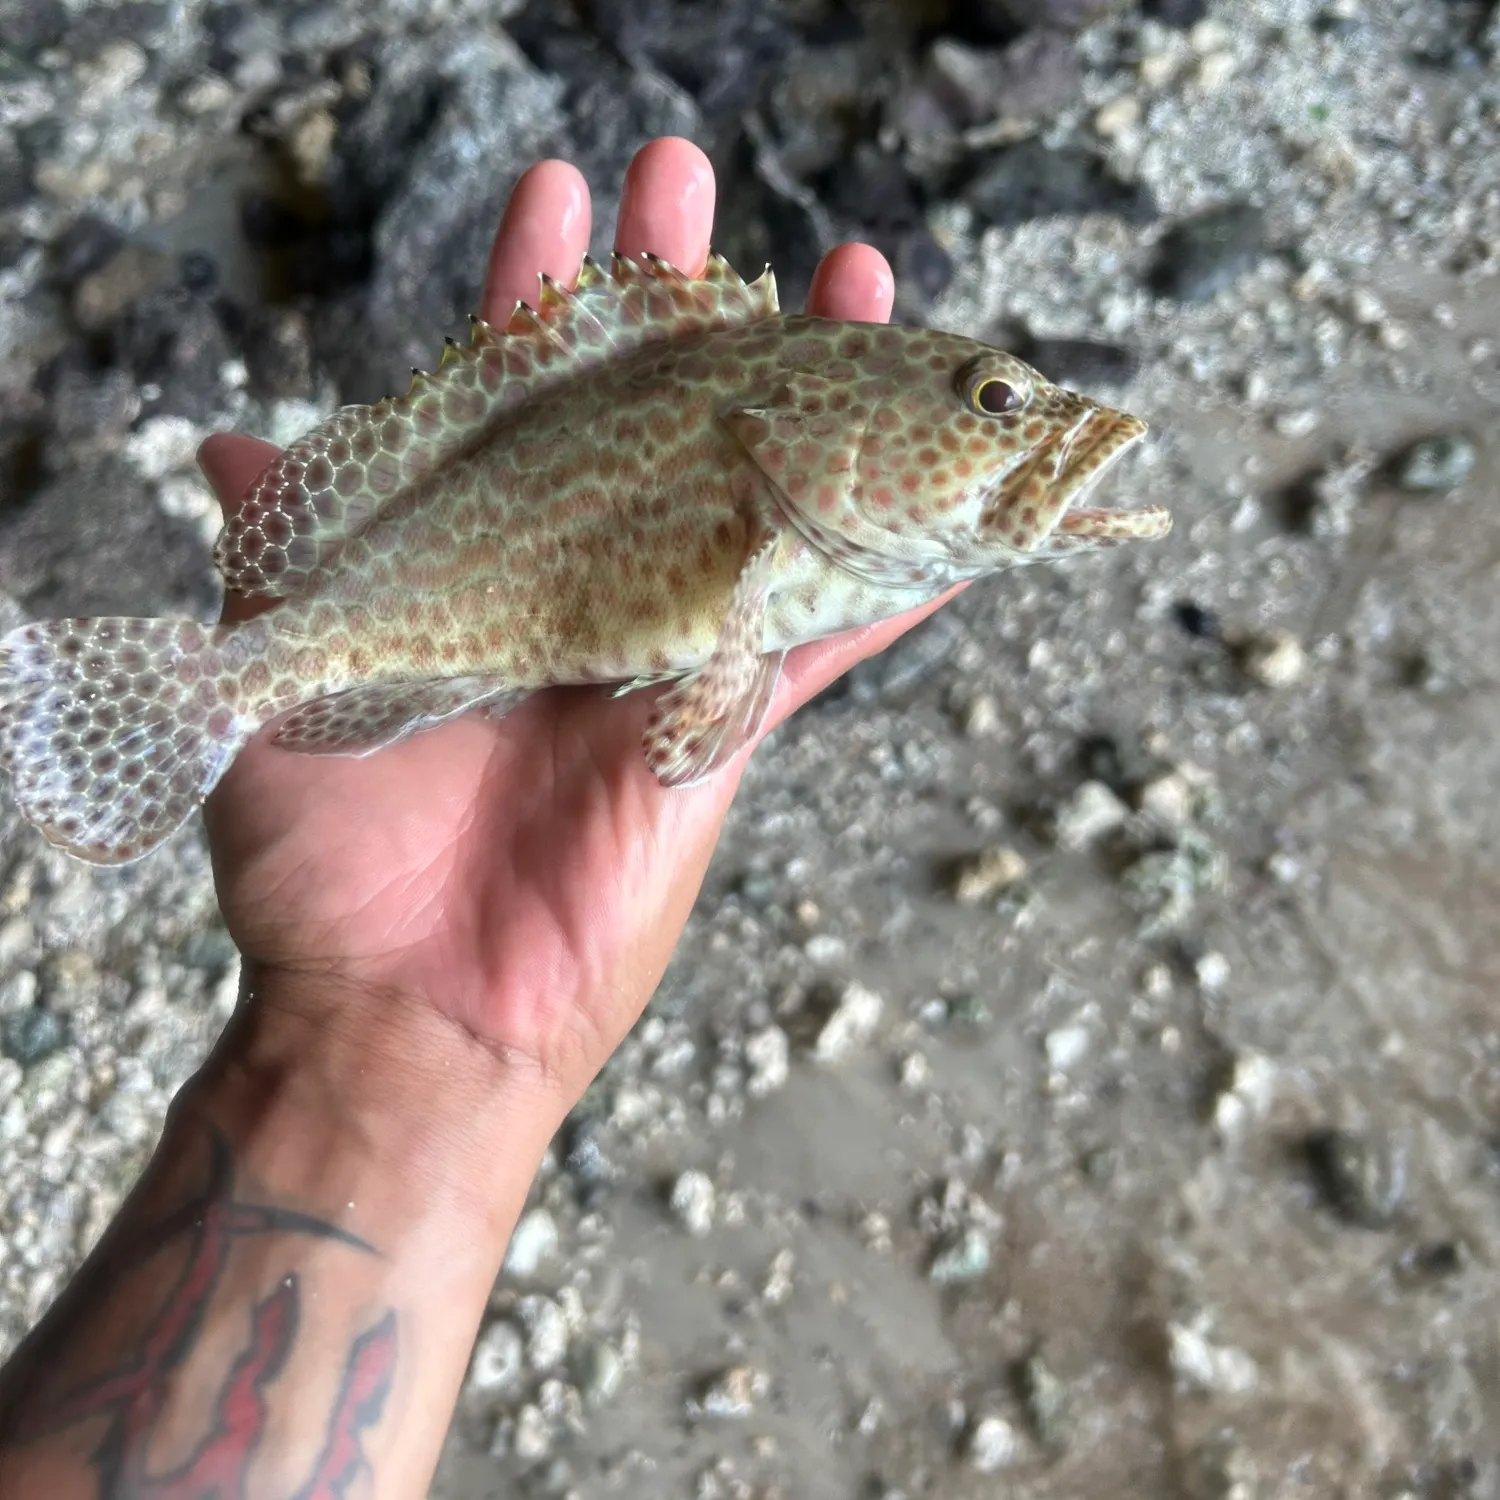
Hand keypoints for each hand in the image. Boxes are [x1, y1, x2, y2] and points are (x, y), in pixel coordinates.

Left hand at [198, 138, 954, 1121]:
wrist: (415, 1007)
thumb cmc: (330, 864)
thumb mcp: (279, 689)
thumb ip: (279, 568)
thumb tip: (238, 450)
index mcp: (476, 573)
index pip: (518, 402)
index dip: (540, 300)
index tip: (566, 199)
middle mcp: (581, 591)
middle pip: (647, 419)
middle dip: (675, 294)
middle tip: (692, 179)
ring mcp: (667, 649)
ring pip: (758, 498)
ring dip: (808, 396)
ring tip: (860, 277)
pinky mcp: (730, 722)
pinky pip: (835, 634)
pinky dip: (902, 576)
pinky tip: (965, 506)